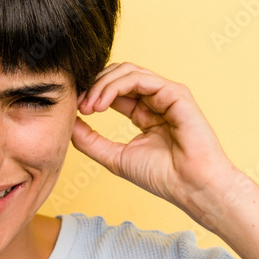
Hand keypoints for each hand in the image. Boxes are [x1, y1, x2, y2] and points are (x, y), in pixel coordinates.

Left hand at [70, 62, 237, 220]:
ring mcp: (167, 94)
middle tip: (79, 105)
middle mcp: (156, 100)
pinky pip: (139, 78)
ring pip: (126, 71)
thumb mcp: (114, 157)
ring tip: (88, 106)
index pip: (114, 90)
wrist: (191, 187)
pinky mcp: (175, 93)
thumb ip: (89, 140)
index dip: (92, 94)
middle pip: (118, 75)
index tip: (75, 108)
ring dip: (101, 85)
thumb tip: (67, 122)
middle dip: (94, 86)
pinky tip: (101, 104)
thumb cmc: (161, 176)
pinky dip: (115, 86)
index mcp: (145, 113)